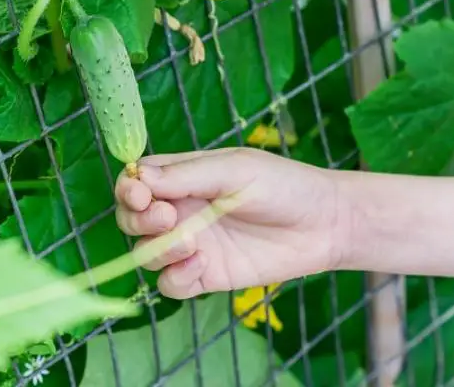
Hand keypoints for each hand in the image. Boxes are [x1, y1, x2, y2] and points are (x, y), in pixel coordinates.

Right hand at [114, 148, 348, 298]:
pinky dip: (176, 277)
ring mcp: (191, 245)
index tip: (140, 194)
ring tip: (191, 242)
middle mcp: (181, 210)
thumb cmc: (282, 185)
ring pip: (145, 253)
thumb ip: (187, 175)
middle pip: (131, 219)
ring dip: (157, 249)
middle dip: (138, 220)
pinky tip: (202, 265)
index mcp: (183, 177)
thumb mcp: (235, 170)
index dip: (129, 189)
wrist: (325, 225)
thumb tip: (138, 177)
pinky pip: (171, 284)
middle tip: (167, 217)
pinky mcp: (206, 276)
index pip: (137, 181)